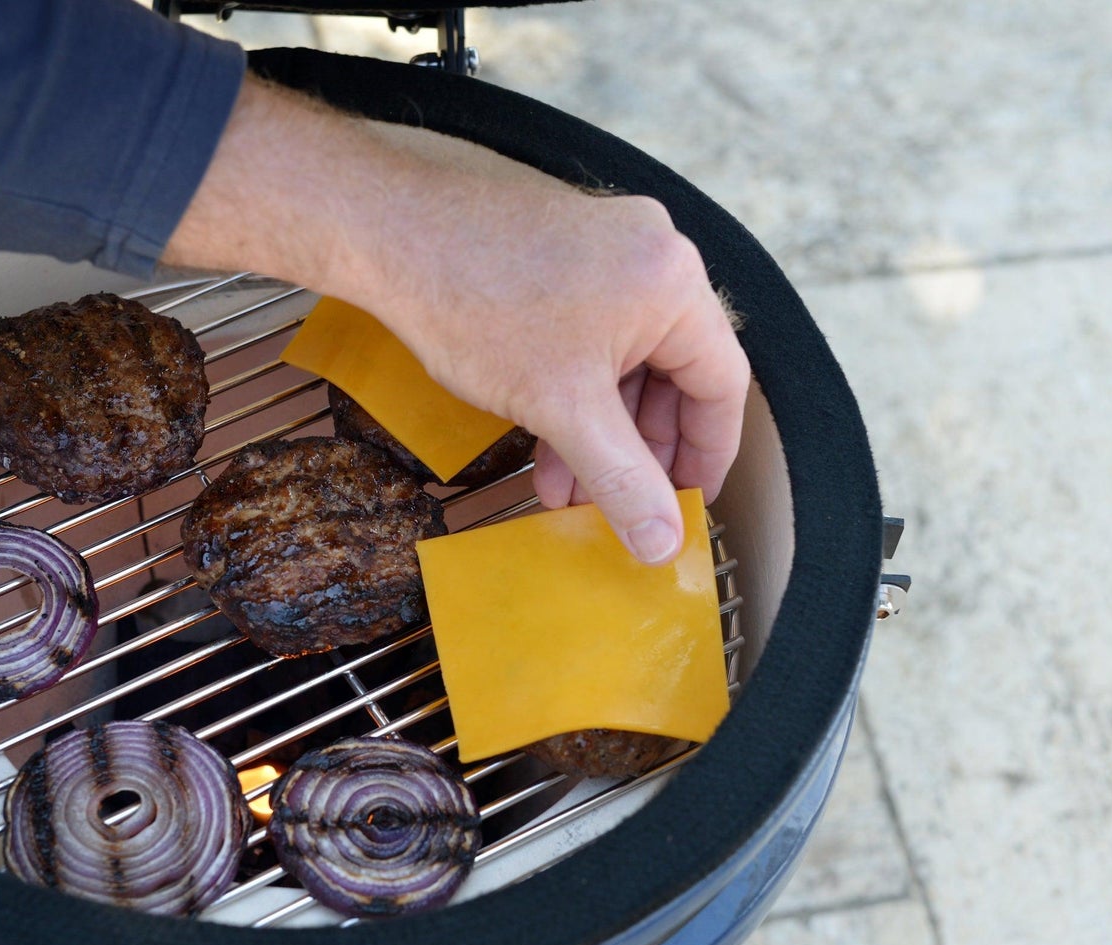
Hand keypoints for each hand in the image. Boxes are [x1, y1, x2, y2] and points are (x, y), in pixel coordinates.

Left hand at [165, 79, 748, 563]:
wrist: (389, 234)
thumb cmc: (475, 304)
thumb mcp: (561, 409)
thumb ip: (622, 480)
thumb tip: (663, 543)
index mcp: (674, 283)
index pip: (722, 384)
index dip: (708, 454)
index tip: (690, 505)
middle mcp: (654, 253)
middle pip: (676, 372)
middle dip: (641, 450)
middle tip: (622, 506)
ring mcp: (608, 246)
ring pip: (627, 358)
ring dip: (601, 429)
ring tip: (563, 489)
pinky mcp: (565, 249)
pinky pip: (594, 332)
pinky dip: (576, 389)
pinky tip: (542, 439)